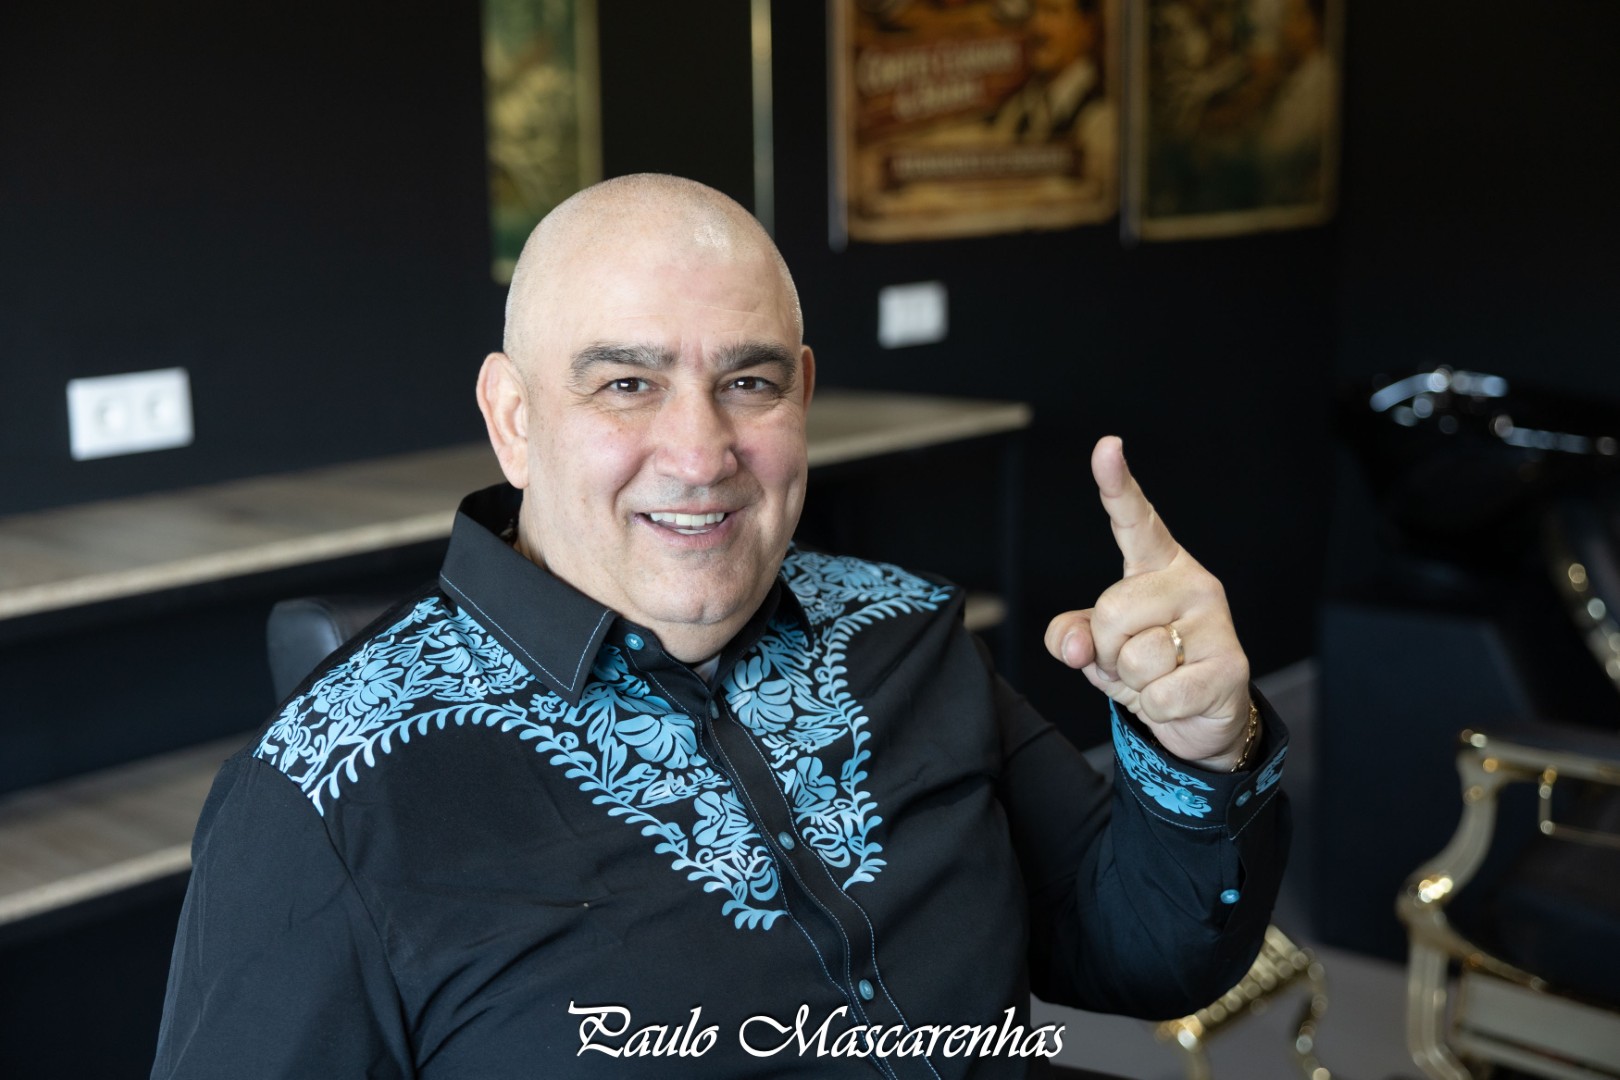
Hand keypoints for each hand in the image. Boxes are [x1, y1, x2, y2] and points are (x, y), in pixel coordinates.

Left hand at [1042, 436, 1252, 769]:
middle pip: (1111, 611)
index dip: (1116, 484)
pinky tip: (1180, 698)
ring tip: (1160, 677)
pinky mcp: (1231, 663)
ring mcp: (1215, 619)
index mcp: (1155, 566)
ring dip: (1134, 682)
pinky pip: (1161, 694)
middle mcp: (1190, 581)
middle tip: (1132, 660)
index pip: (1133, 520)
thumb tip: (1077, 646)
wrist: (1201, 717)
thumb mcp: (1096, 648)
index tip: (1107, 446)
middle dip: (1107, 650)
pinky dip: (1157, 708)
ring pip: (1135, 657)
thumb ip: (1070, 636)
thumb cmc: (1146, 667)